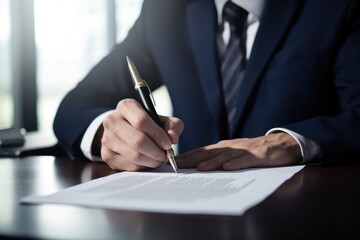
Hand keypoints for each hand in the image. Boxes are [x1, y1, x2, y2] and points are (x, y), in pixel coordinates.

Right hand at [98, 99, 183, 170]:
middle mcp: (112, 120)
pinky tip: (147, 162)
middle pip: (138, 141)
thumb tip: (173, 138)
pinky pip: (128, 166)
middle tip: (165, 156)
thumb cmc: (147, 124)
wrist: (125, 131)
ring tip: (159, 159)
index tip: (168, 144)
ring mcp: (106, 138)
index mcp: (126, 106)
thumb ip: (173, 126)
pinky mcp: (106, 155)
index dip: (158, 135)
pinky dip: (142, 167)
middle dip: (156, 152)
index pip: (142, 121)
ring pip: (134, 156)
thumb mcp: (162, 120)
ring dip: (151, 161)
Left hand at [176, 132, 301, 170]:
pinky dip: (236, 163)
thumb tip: (199, 165)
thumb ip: (219, 158)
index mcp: (223, 147)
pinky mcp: (257, 156)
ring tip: (200, 167)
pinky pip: (245, 160)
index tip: (173, 162)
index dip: (187, 156)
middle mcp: (230, 147)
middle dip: (193, 159)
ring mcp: (243, 150)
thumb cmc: (254, 150)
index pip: (202, 151)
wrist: (279, 144)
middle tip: (178, 165)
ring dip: (212, 162)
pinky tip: (227, 168)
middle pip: (209, 153)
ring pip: (225, 156)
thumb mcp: (234, 153)